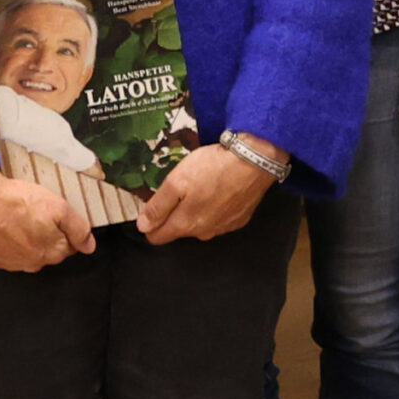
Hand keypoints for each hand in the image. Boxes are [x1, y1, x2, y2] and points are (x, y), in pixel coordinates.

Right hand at [0, 164, 95, 271]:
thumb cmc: (14, 201)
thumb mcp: (58, 206)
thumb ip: (78, 228)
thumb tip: (89, 246)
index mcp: (51, 252)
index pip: (68, 246)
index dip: (63, 228)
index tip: (52, 215)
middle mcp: (32, 263)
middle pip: (49, 251)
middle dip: (46, 234)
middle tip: (35, 213)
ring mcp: (11, 263)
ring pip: (28, 253)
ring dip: (27, 239)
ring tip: (19, 217)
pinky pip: (8, 253)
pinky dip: (9, 242)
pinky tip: (5, 225)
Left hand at [138, 141, 278, 243]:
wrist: (255, 161)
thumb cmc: (213, 168)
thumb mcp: (177, 181)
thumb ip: (158, 206)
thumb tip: (143, 227)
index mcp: (185, 224)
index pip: (158, 237)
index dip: (150, 223)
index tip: (154, 205)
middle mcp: (203, 232)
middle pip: (178, 230)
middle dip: (174, 215)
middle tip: (179, 188)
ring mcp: (223, 228)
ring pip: (199, 225)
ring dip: (195, 211)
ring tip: (201, 186)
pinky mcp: (239, 220)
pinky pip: (218, 220)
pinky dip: (214, 209)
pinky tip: (219, 191)